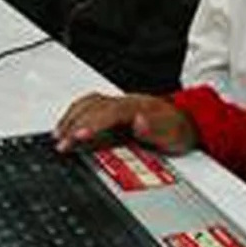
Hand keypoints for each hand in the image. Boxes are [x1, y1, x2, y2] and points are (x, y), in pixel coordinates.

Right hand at [53, 93, 196, 154]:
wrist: (187, 122)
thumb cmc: (178, 129)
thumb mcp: (173, 133)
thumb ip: (155, 128)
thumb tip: (140, 122)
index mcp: (137, 107)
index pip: (109, 112)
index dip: (92, 123)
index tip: (78, 135)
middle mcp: (125, 102)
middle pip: (93, 107)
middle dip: (74, 124)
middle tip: (61, 143)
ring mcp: (119, 104)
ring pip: (88, 104)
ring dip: (71, 117)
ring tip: (58, 135)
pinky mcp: (114, 111)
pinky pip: (89, 107)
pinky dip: (75, 114)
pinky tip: (68, 125)